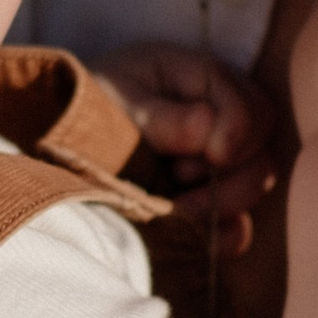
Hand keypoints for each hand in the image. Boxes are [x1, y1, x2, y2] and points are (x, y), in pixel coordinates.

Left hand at [94, 40, 279, 231]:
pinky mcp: (206, 203)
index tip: (212, 155)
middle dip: (230, 175)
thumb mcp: (113, 99)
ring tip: (175, 205)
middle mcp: (220, 121)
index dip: (239, 134)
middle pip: (263, 151)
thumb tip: (207, 126)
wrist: (54, 140)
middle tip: (181, 179)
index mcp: (201, 81)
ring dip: (221, 204)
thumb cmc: (85, 107)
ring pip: (254, 187)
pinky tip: (194, 235)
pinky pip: (234, 227)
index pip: (252, 108)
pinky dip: (222, 236)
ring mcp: (216, 165)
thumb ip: (160, 116)